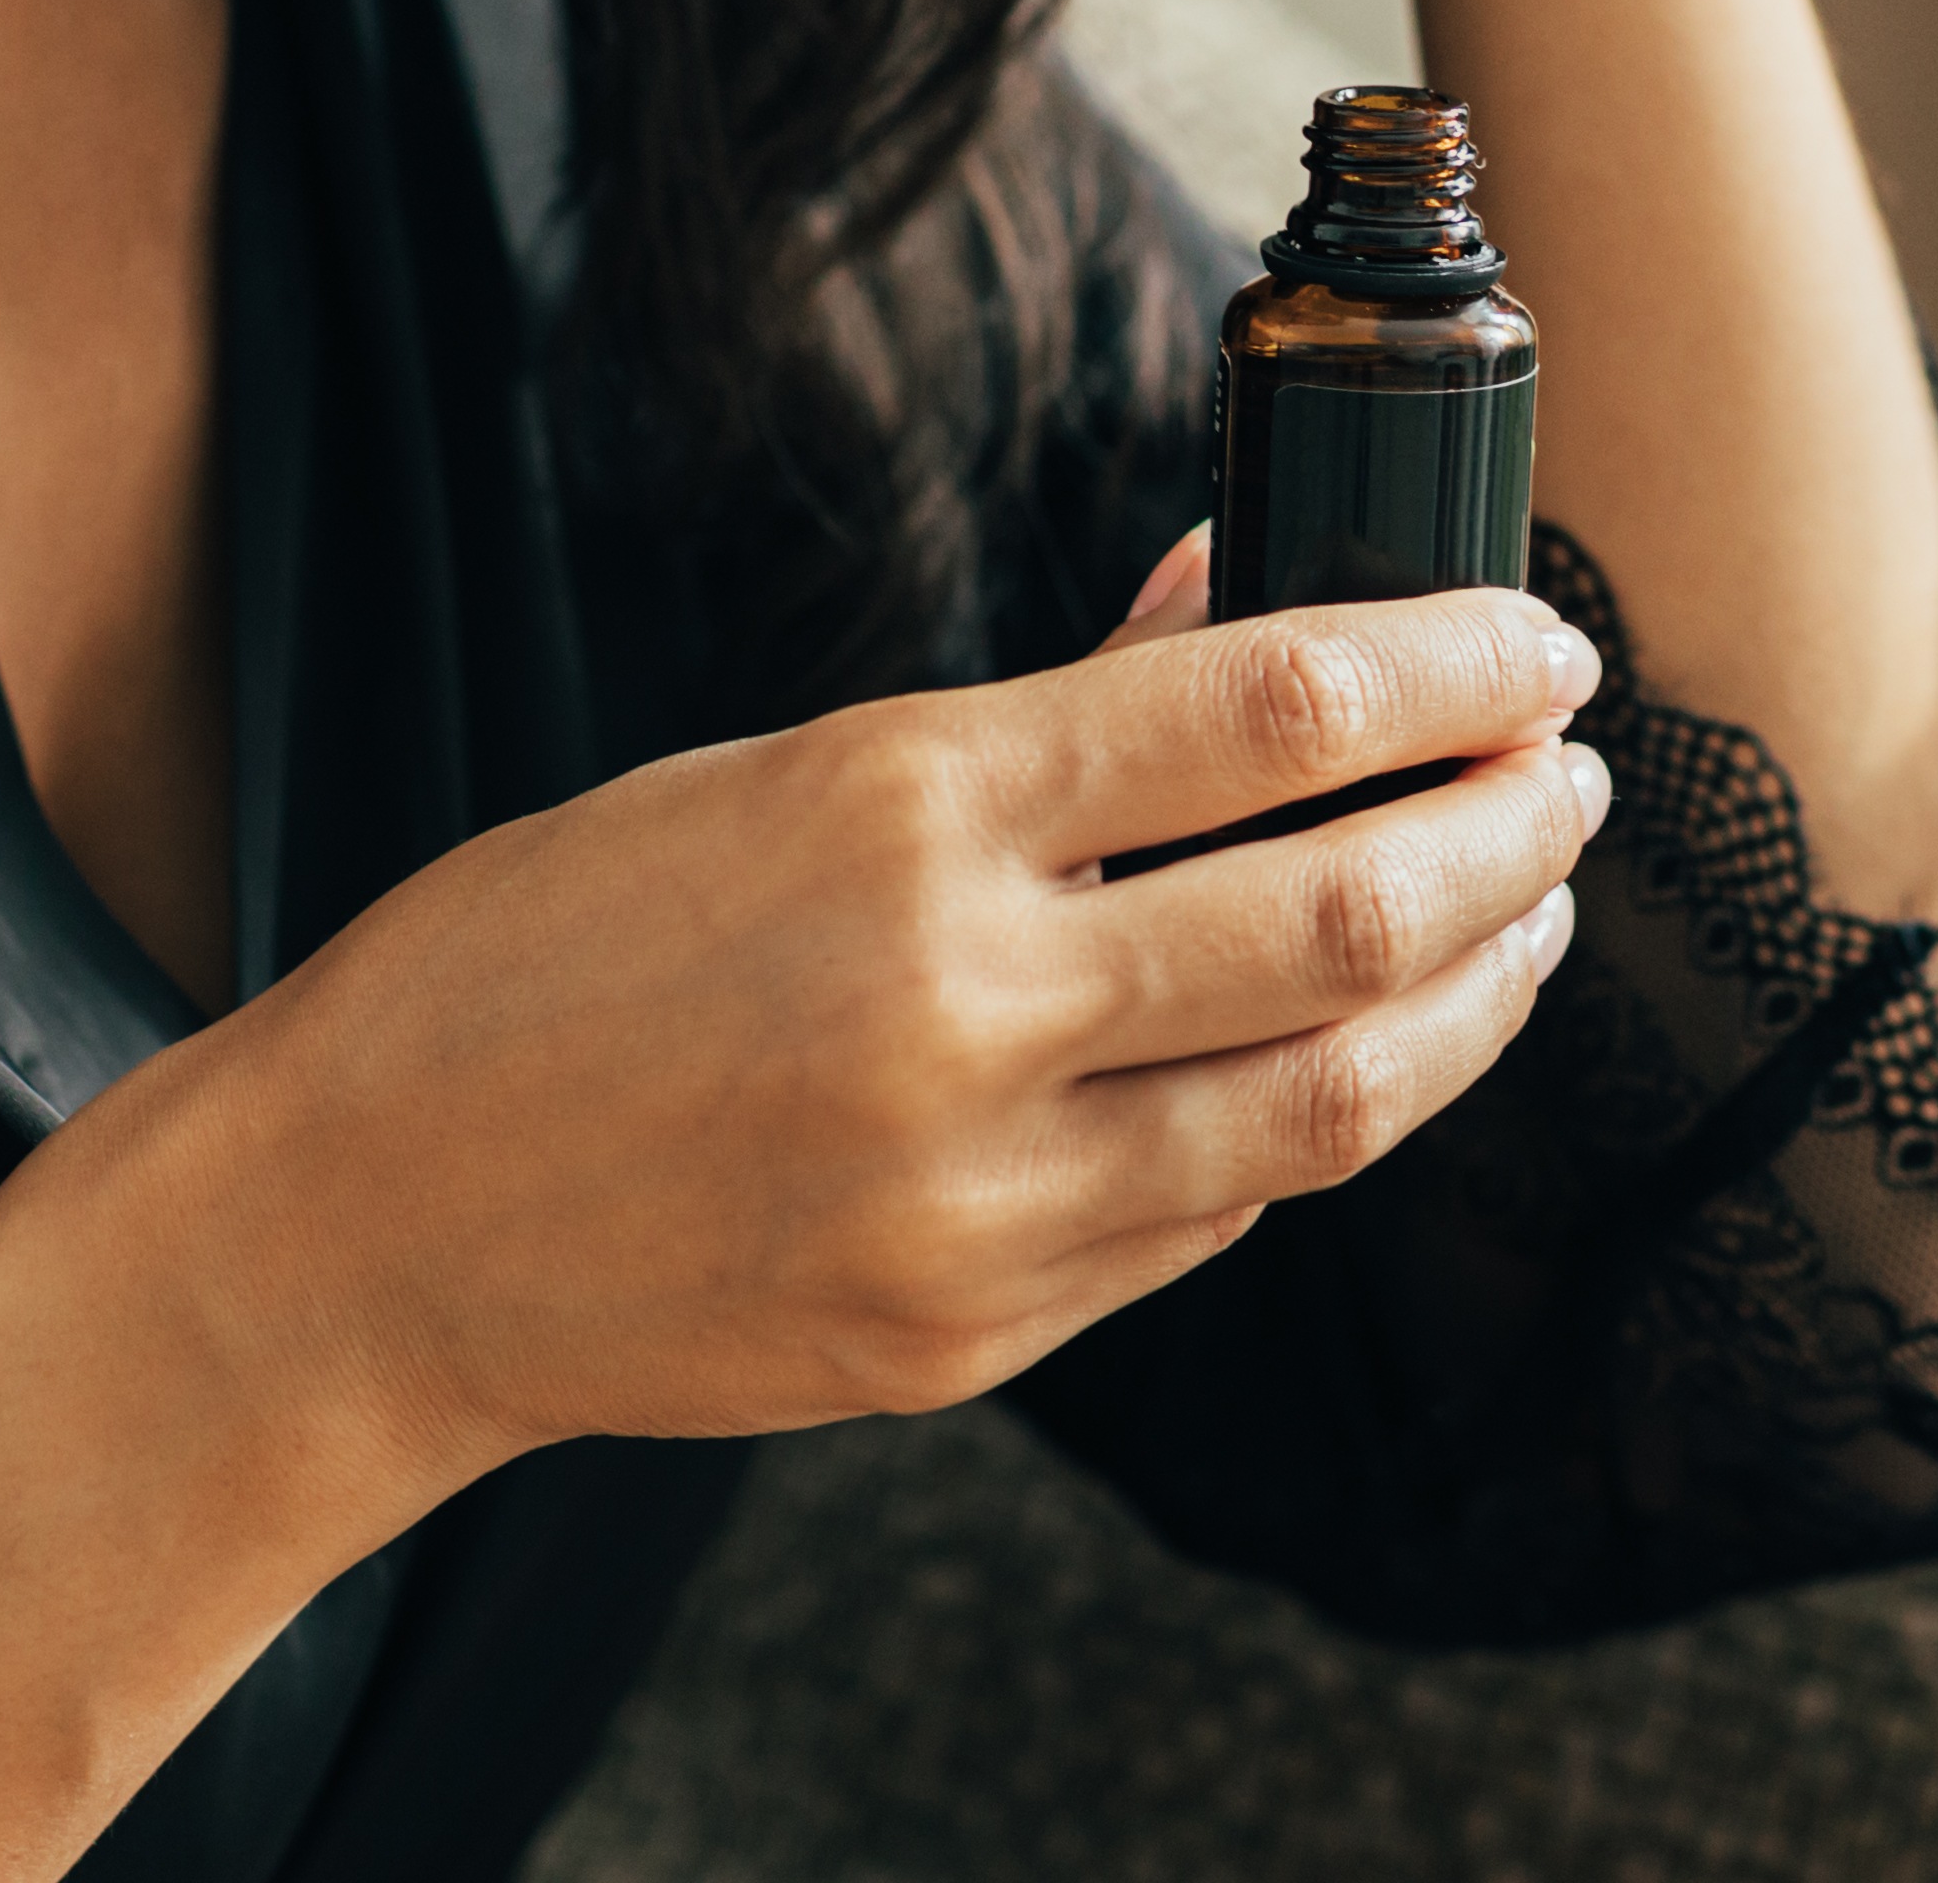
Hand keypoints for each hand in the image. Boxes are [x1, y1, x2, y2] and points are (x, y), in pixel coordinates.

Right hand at [188, 554, 1605, 1475]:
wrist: (366, 1221)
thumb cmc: (548, 955)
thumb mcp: (777, 769)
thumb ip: (1040, 711)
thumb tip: (1239, 602)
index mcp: (906, 807)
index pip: (1274, 705)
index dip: (1451, 666)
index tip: (1538, 647)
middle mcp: (964, 1002)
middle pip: (1354, 906)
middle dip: (1512, 828)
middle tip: (1570, 778)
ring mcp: (977, 1195)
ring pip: (1336, 1098)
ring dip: (1473, 995)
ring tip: (1523, 918)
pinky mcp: (971, 1336)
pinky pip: (1211, 1220)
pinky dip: (1307, 1124)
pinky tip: (1344, 1057)